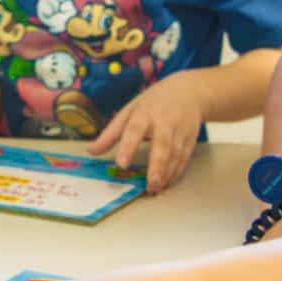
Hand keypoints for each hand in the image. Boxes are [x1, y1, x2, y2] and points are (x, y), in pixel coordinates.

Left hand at [89, 73, 202, 192]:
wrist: (188, 91)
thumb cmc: (153, 102)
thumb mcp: (130, 110)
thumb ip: (111, 133)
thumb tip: (91, 151)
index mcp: (145, 113)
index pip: (135, 130)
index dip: (128, 146)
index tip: (122, 163)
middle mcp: (164, 122)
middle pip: (162, 145)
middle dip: (157, 165)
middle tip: (150, 183)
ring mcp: (179, 131)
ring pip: (175, 155)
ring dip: (166, 174)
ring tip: (155, 189)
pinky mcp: (190, 140)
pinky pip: (183, 158)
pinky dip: (176, 172)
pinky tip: (167, 183)